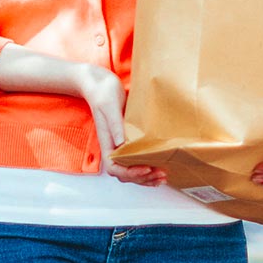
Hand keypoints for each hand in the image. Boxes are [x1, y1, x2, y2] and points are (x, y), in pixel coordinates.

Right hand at [74, 65, 163, 186]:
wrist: (100, 84)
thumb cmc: (103, 93)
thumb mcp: (109, 106)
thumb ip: (115, 125)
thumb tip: (121, 144)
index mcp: (107, 142)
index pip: (114, 168)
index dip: (130, 172)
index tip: (146, 167)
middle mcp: (113, 147)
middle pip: (125, 174)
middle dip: (143, 178)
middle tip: (161, 174)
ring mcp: (120, 145)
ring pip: (131, 171)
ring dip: (146, 178)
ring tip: (162, 177)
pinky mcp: (128, 141)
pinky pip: (135, 161)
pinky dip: (147, 169)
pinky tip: (158, 169)